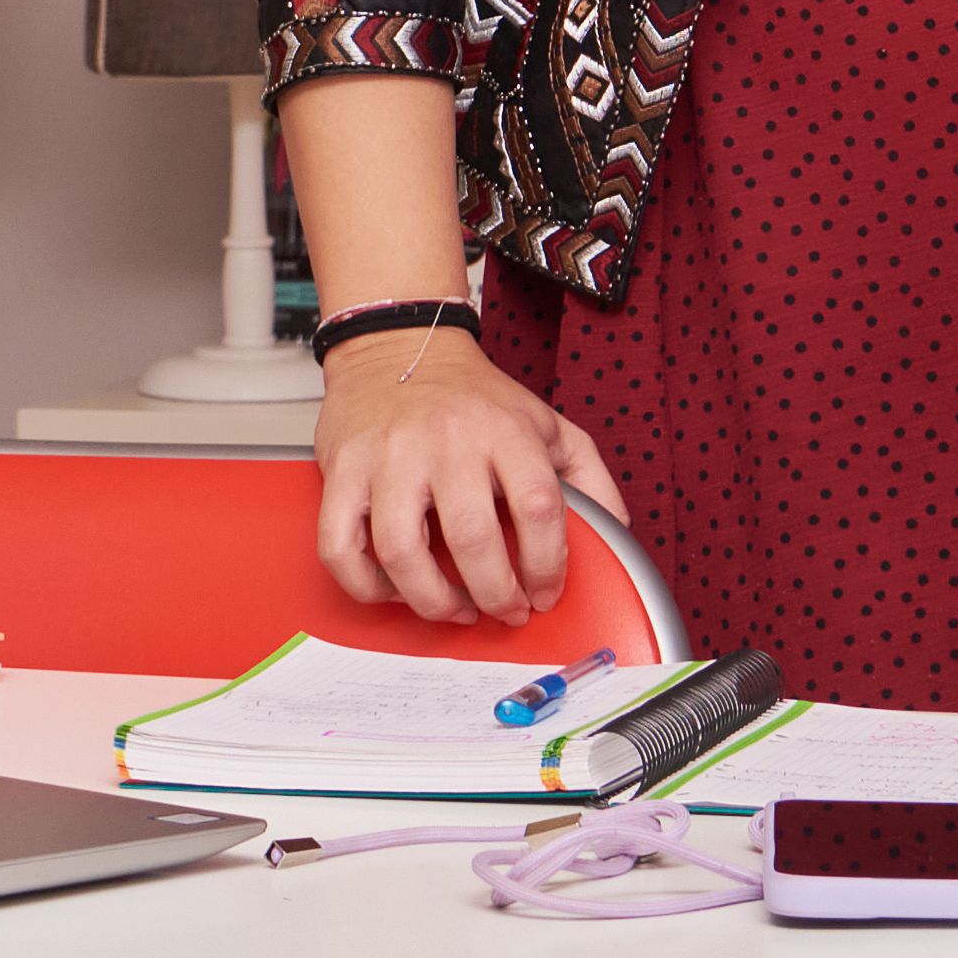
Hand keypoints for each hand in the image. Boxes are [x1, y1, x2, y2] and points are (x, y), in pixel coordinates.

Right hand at [312, 331, 627, 626]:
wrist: (397, 347)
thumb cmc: (473, 397)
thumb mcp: (546, 423)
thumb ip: (589, 477)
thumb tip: (616, 532)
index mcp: (504, 430)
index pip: (539, 507)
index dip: (548, 564)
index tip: (546, 591)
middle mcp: (446, 441)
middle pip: (472, 539)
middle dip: (495, 595)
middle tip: (505, 611)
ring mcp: (388, 457)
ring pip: (401, 553)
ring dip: (432, 601)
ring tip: (454, 609)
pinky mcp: (341, 471)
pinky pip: (341, 547)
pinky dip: (366, 585)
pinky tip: (394, 589)